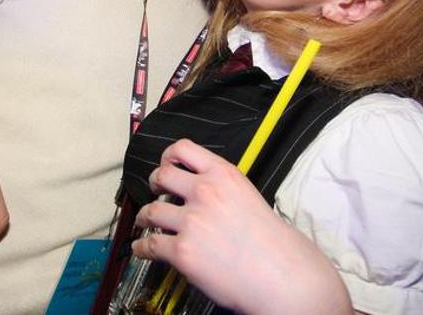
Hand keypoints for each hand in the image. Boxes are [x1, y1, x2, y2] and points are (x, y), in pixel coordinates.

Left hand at [132, 139, 351, 314]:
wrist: (281, 275)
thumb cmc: (272, 243)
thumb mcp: (248, 195)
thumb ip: (222, 187)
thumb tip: (199, 190)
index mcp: (223, 175)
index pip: (184, 148)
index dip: (168, 156)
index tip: (166, 163)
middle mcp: (204, 193)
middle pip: (161, 176)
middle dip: (154, 184)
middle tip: (156, 192)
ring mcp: (191, 221)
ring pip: (150, 211)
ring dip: (144, 217)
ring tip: (145, 221)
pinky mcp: (182, 251)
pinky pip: (150, 245)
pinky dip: (141, 248)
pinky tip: (142, 249)